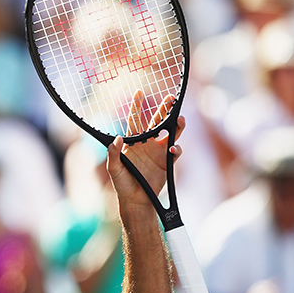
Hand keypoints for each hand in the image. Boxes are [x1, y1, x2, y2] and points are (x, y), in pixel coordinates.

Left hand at [106, 91, 183, 213]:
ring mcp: (158, 152)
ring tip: (180, 119)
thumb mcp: (113, 169)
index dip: (136, 106)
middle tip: (171, 98)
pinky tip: (173, 149)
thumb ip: (113, 154)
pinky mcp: (167, 163)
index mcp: (133, 142)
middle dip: (164, 109)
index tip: (139, 92)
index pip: (135, 120)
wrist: (135, 200)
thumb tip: (116, 138)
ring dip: (176, 125)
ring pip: (171, 133)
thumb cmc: (122, 184)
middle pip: (157, 122)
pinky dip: (176, 149)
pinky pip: (175, 152)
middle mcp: (147, 144)